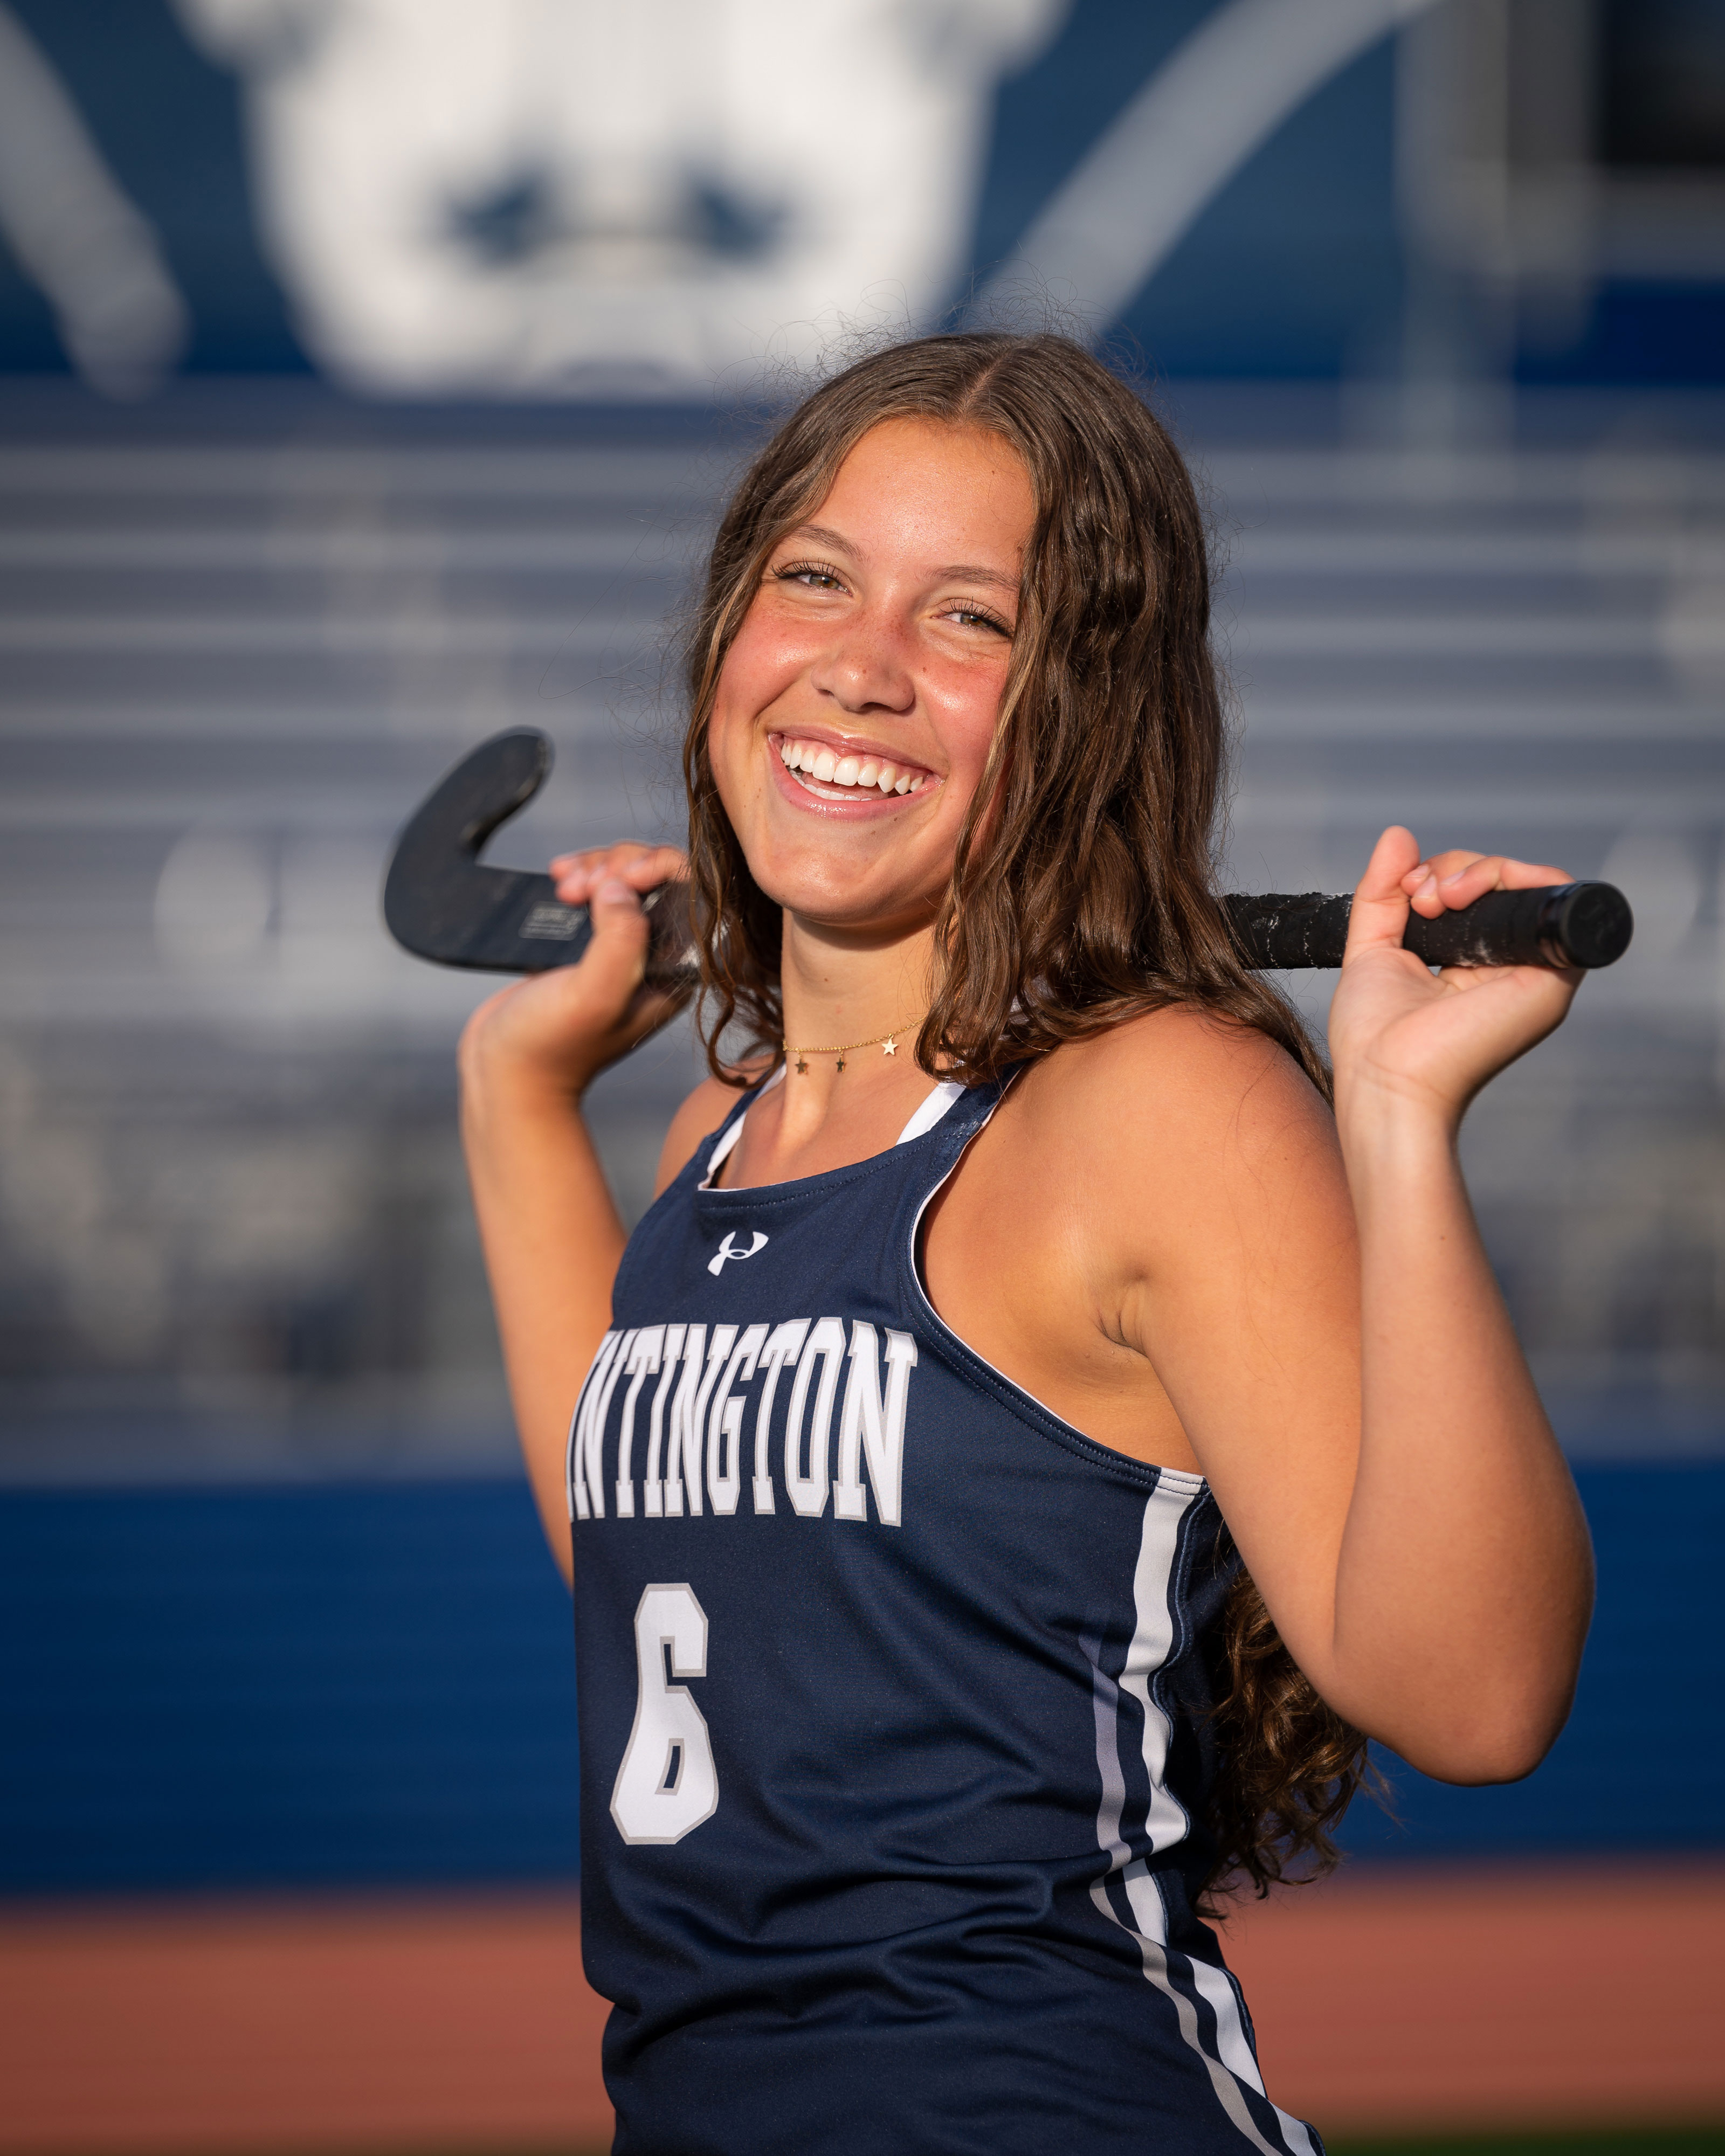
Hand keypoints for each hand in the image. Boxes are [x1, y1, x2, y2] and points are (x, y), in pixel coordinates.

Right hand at [459, 842, 688, 1095]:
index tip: (615, 879)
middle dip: (617, 867)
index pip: (693, 893)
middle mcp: (658, 956)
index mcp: (677, 970)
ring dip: (595, 869)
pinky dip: (580, 877)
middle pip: (658, 877)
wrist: (508, 1071)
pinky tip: (559, 880)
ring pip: (625, 878)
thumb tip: (621, 887)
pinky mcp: (590, 944)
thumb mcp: (594, 996)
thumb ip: (620, 941)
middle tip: (579, 888)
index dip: (658, 868)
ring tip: (564, 886)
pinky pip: (598, 891)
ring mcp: (623, 948)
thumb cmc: (552, 1045)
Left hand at [1327, 826, 1580, 1130]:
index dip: (1442, 875)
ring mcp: (1532, 969)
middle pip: (1500, 883)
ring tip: (1434, 901)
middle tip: (1421, 899)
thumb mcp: (1370, 951)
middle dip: (1454, 869)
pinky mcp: (1551, 974)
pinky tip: (1465, 894)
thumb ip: (1382, 894)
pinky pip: (1555, 899)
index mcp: (1471, 965)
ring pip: (1526, 883)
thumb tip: (1398, 834)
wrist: (1387, 1081)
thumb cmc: (1374, 1040)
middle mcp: (1508, 966)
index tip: (1408, 892)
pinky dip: (1516, 877)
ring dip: (1476, 870)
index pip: (1473, 894)